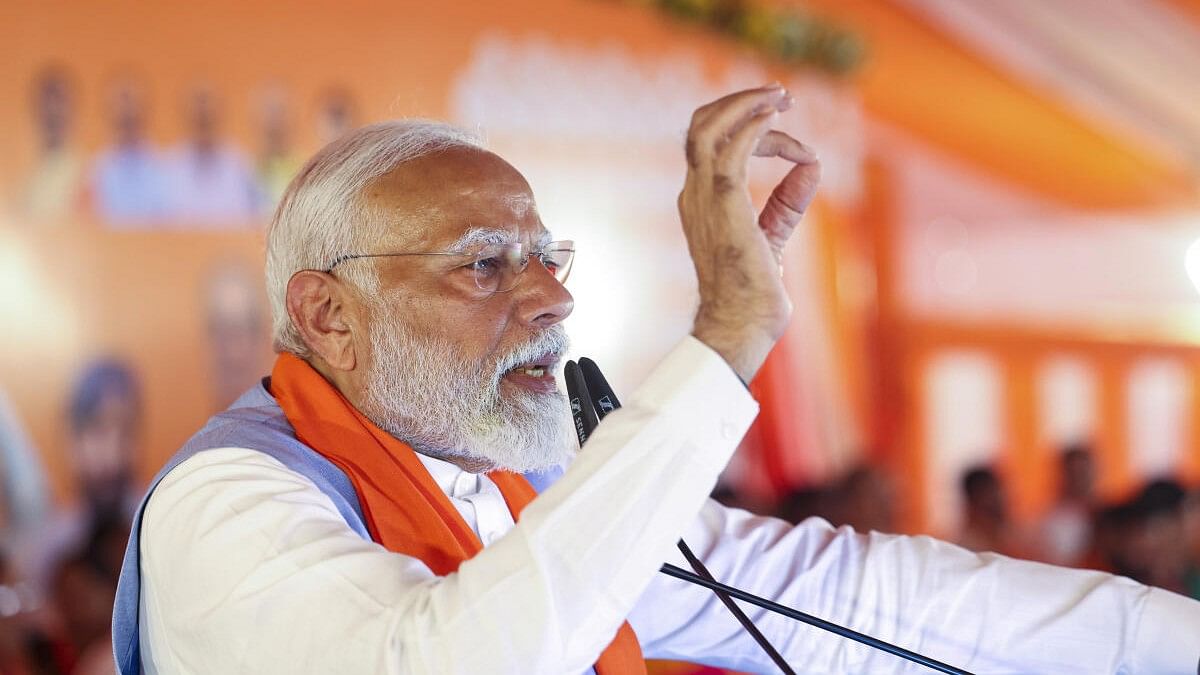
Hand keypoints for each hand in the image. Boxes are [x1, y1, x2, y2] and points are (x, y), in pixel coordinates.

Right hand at [678, 85, 820, 381]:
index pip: (713, 146)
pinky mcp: (724, 203)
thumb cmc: (754, 294)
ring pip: (709, 127)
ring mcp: (704, 198)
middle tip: (778, 96)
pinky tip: (779, 122)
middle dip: (738, 102)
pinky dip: (756, 127)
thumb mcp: (774, 236)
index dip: (751, 131)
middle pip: (700, 125)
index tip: (795, 146)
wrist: (742, 326)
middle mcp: (695, 195)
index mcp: (700, 202)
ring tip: (780, 98)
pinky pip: (734, 148)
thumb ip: (787, 201)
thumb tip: (812, 165)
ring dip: (746, 105)